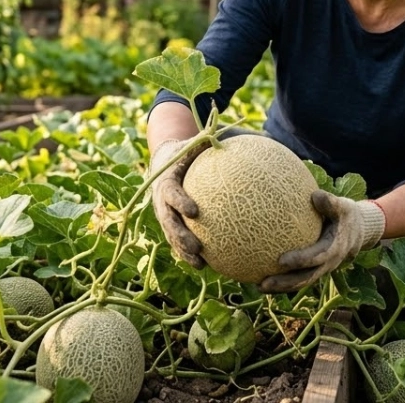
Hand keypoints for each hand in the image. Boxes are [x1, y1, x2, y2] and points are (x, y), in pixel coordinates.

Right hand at [148, 138, 206, 267]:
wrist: (161, 162)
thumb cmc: (184, 152)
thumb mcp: (193, 145)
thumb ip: (211, 144)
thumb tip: (243, 139)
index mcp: (166, 182)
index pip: (171, 193)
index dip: (180, 202)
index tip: (193, 211)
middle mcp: (161, 202)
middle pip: (169, 223)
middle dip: (181, 237)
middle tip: (196, 248)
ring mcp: (164, 216)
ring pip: (172, 237)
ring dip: (184, 252)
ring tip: (200, 264)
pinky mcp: (170, 224)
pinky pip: (178, 241)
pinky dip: (189, 254)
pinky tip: (207, 265)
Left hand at [259, 191, 385, 293]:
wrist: (358, 232)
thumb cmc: (346, 215)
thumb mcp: (344, 206)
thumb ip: (331, 202)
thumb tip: (315, 195)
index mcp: (334, 249)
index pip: (316, 258)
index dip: (300, 261)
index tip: (281, 261)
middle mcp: (327, 264)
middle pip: (305, 278)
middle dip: (285, 283)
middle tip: (263, 283)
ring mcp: (321, 270)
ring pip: (300, 282)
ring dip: (281, 287)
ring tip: (259, 286)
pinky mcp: (315, 270)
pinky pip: (298, 278)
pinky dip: (282, 282)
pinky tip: (262, 279)